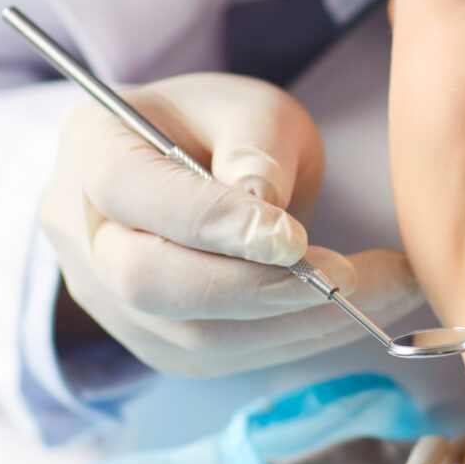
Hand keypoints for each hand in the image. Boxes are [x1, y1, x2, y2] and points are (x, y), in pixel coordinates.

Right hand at [40, 72, 424, 378]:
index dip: (209, 221)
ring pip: (191, 334)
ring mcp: (108, 298)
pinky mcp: (154, 342)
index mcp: (90, 145)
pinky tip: (353, 312)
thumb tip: (267, 212)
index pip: (130, 192)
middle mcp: (81, 231)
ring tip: (384, 291)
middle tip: (348, 275)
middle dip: (256, 286)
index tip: (293, 237)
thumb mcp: (249, 106)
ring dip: (295, 322)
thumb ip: (256, 146)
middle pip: (148, 279)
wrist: (200, 169)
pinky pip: (222, 356)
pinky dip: (295, 338)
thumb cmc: (222, 128)